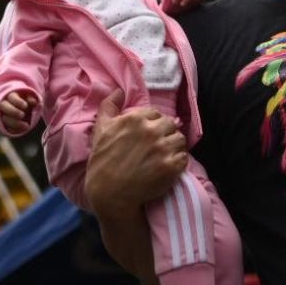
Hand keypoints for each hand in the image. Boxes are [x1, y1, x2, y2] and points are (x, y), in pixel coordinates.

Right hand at [0, 90, 36, 133]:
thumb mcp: (30, 100)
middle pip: (3, 106)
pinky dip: (14, 130)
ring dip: (15, 123)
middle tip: (22, 115)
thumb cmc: (27, 103)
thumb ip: (31, 100)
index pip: (11, 97)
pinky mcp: (4, 125)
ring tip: (27, 126)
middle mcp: (4, 105)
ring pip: (4, 119)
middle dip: (13, 111)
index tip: (25, 106)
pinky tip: (23, 130)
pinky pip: (6, 128)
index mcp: (11, 96)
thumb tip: (34, 102)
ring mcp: (2, 115)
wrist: (24, 113)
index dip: (18, 101)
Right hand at [85, 90, 186, 216]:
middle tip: (157, 147)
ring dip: (174, 147)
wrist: (109, 194)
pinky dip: (178, 162)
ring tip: (164, 156)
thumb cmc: (102, 161)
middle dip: (165, 134)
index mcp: (135, 118)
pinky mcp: (171, 167)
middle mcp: (151, 131)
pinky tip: (168, 167)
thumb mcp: (100, 130)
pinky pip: (184, 158)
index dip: (152, 125)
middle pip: (170, 124)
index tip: (146, 137)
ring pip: (180, 140)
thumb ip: (109, 106)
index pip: (155, 114)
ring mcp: (162, 149)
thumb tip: (119, 90)